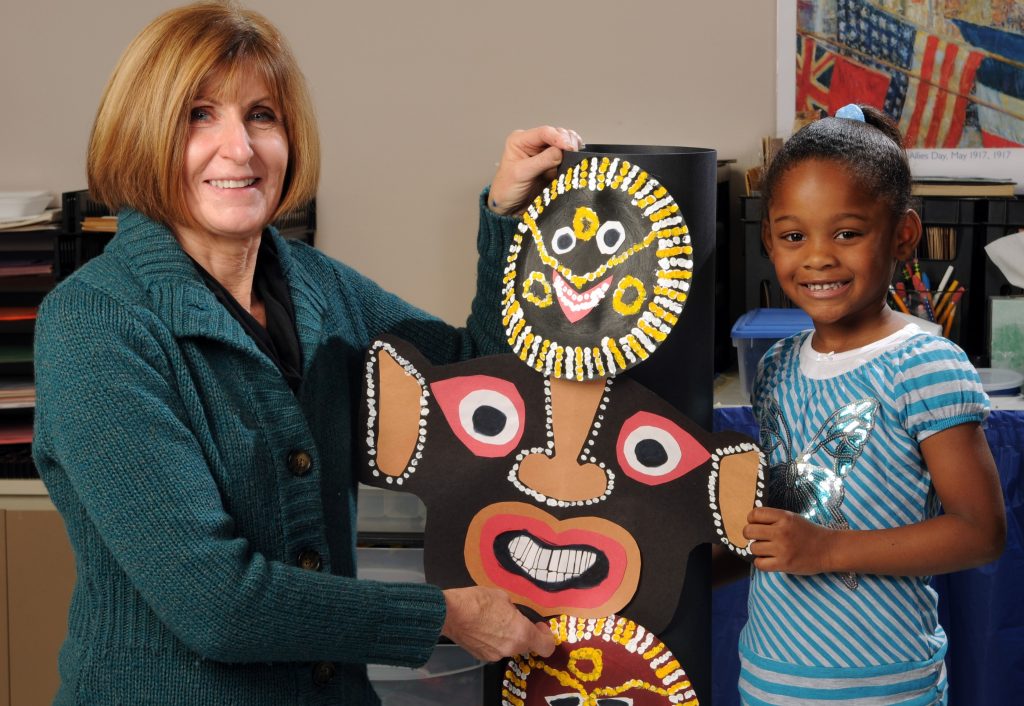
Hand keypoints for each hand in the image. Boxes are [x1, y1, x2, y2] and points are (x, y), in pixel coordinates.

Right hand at [441, 586, 555, 661]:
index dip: (546, 637)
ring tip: (493, 622)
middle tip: (513, 619)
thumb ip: (515, 610)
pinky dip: (494, 642)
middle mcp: (511, 648)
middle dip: (524, 634)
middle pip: (526, 646)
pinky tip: (483, 629)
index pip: (546, 647)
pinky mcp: (482, 657)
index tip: (539, 626)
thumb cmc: (478, 601)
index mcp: (521, 633)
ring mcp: (496, 655)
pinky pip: (496, 650)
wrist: (451, 613)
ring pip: (510, 648)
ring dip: (508, 638)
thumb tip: (514, 615)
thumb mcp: (503, 597)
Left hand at [488, 125, 582, 215]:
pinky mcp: (554, 165)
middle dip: (568, 142)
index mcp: (521, 140)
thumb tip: (560, 152)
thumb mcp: (521, 174)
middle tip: (573, 154)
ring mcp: (545, 154)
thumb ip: (541, 161)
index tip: (568, 147)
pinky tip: (574, 163)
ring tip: (574, 158)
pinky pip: (568, 158)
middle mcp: (534, 144)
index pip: (544, 132)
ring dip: (573, 149)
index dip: (558, 137)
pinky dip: (573, 159)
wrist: (510, 207)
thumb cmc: (507, 189)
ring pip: (565, 143)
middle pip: (558, 134)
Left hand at [744, 507, 835, 575]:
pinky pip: (760, 564)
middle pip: (749, 531)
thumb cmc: (809, 533)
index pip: (755, 514)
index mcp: (784, 517)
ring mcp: (782, 549)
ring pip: (753, 548)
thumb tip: (751, 522)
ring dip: (757, 549)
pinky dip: (761, 562)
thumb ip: (774, 519)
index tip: (756, 524)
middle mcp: (781, 532)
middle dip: (750, 534)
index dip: (751, 519)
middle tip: (757, 537)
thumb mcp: (793, 518)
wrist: (830, 549)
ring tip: (766, 549)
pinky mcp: (784, 564)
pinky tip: (767, 559)